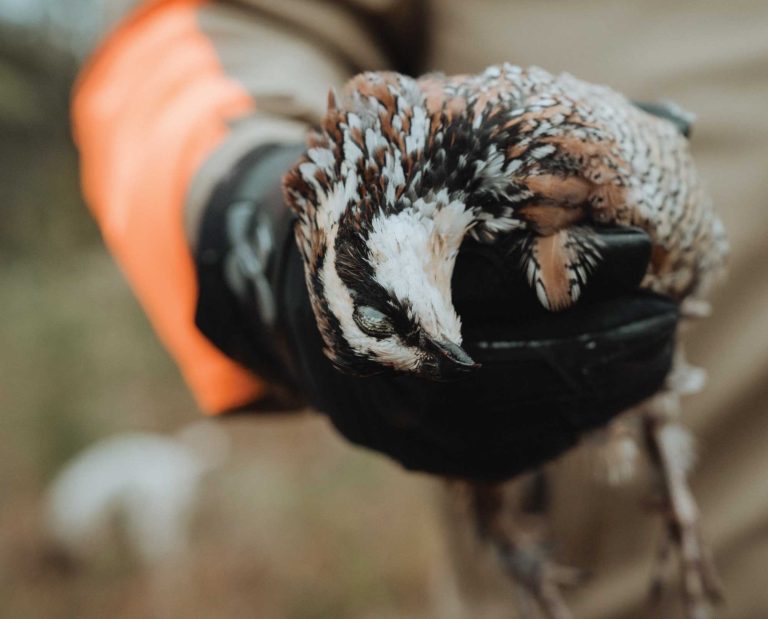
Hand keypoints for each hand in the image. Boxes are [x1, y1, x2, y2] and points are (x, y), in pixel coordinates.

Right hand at [193, 143, 678, 480]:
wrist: (288, 294)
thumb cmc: (363, 241)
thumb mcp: (426, 218)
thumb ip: (506, 237)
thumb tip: (616, 248)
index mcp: (400, 326)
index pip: (533, 346)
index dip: (606, 329)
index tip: (659, 303)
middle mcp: (400, 398)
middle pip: (535, 402)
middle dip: (613, 372)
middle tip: (663, 340)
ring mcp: (401, 436)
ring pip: (522, 440)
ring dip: (591, 407)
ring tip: (638, 371)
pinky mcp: (408, 454)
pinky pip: (498, 458)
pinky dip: (551, 432)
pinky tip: (584, 405)